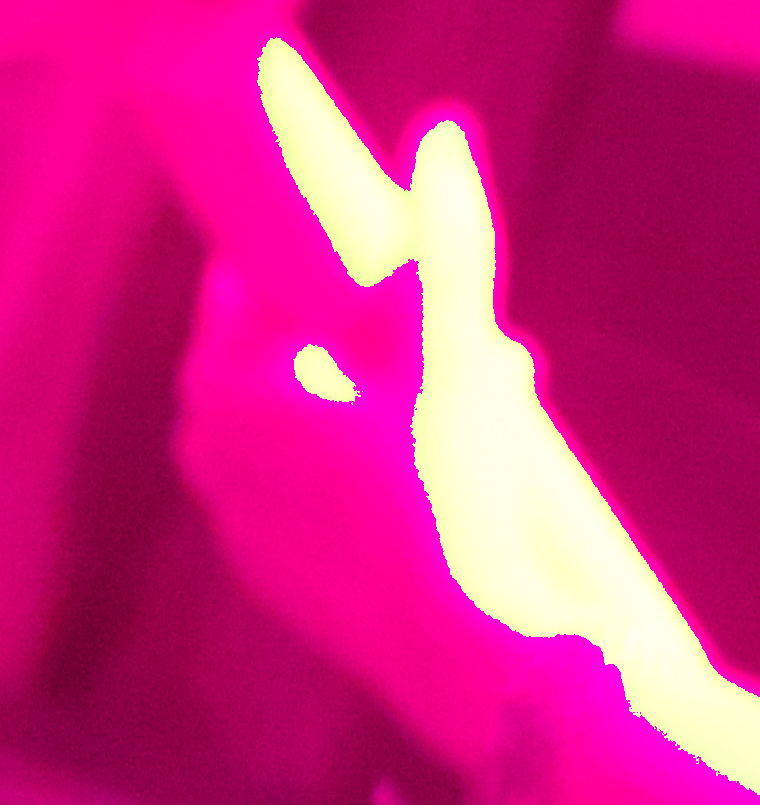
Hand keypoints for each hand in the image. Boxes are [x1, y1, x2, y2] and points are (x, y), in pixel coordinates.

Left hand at [250, 40, 711, 693]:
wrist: (490, 669)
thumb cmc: (461, 507)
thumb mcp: (459, 361)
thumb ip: (446, 251)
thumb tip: (441, 135)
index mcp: (237, 405)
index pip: (240, 305)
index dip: (294, 275)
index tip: (346, 255)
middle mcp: (225, 474)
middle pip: (274, 378)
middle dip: (353, 346)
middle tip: (438, 333)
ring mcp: (259, 545)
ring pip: (306, 446)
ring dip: (374, 412)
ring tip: (485, 399)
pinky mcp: (303, 598)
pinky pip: (327, 510)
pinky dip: (378, 479)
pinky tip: (462, 482)